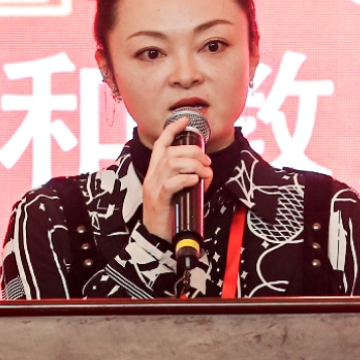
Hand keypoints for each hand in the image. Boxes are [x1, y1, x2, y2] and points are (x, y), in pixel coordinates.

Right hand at [141, 117, 213, 240]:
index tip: (185, 120)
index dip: (172, 130)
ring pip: (172, 163)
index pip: (160, 144)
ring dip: (194, 165)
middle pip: (171, 152)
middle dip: (193, 152)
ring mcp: (153, 188)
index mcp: (155, 172)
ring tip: (206, 173)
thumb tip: (206, 172)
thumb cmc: (168, 214)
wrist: (155, 239)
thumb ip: (186, 179)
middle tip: (207, 162)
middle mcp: (152, 177)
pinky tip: (196, 182)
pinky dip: (186, 179)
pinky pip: (170, 184)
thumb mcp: (176, 192)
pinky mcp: (158, 201)